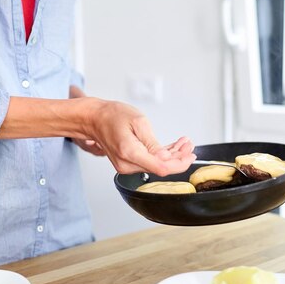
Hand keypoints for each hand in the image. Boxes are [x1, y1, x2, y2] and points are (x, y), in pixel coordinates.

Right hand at [71, 91, 194, 174]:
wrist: (94, 119)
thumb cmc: (113, 116)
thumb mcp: (139, 122)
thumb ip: (153, 143)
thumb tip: (166, 158)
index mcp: (130, 153)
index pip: (161, 167)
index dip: (179, 163)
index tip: (190, 155)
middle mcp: (127, 164)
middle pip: (160, 167)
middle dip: (179, 157)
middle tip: (190, 145)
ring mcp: (127, 166)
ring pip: (157, 165)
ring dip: (172, 155)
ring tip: (184, 143)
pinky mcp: (128, 164)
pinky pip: (149, 162)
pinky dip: (162, 155)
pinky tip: (173, 147)